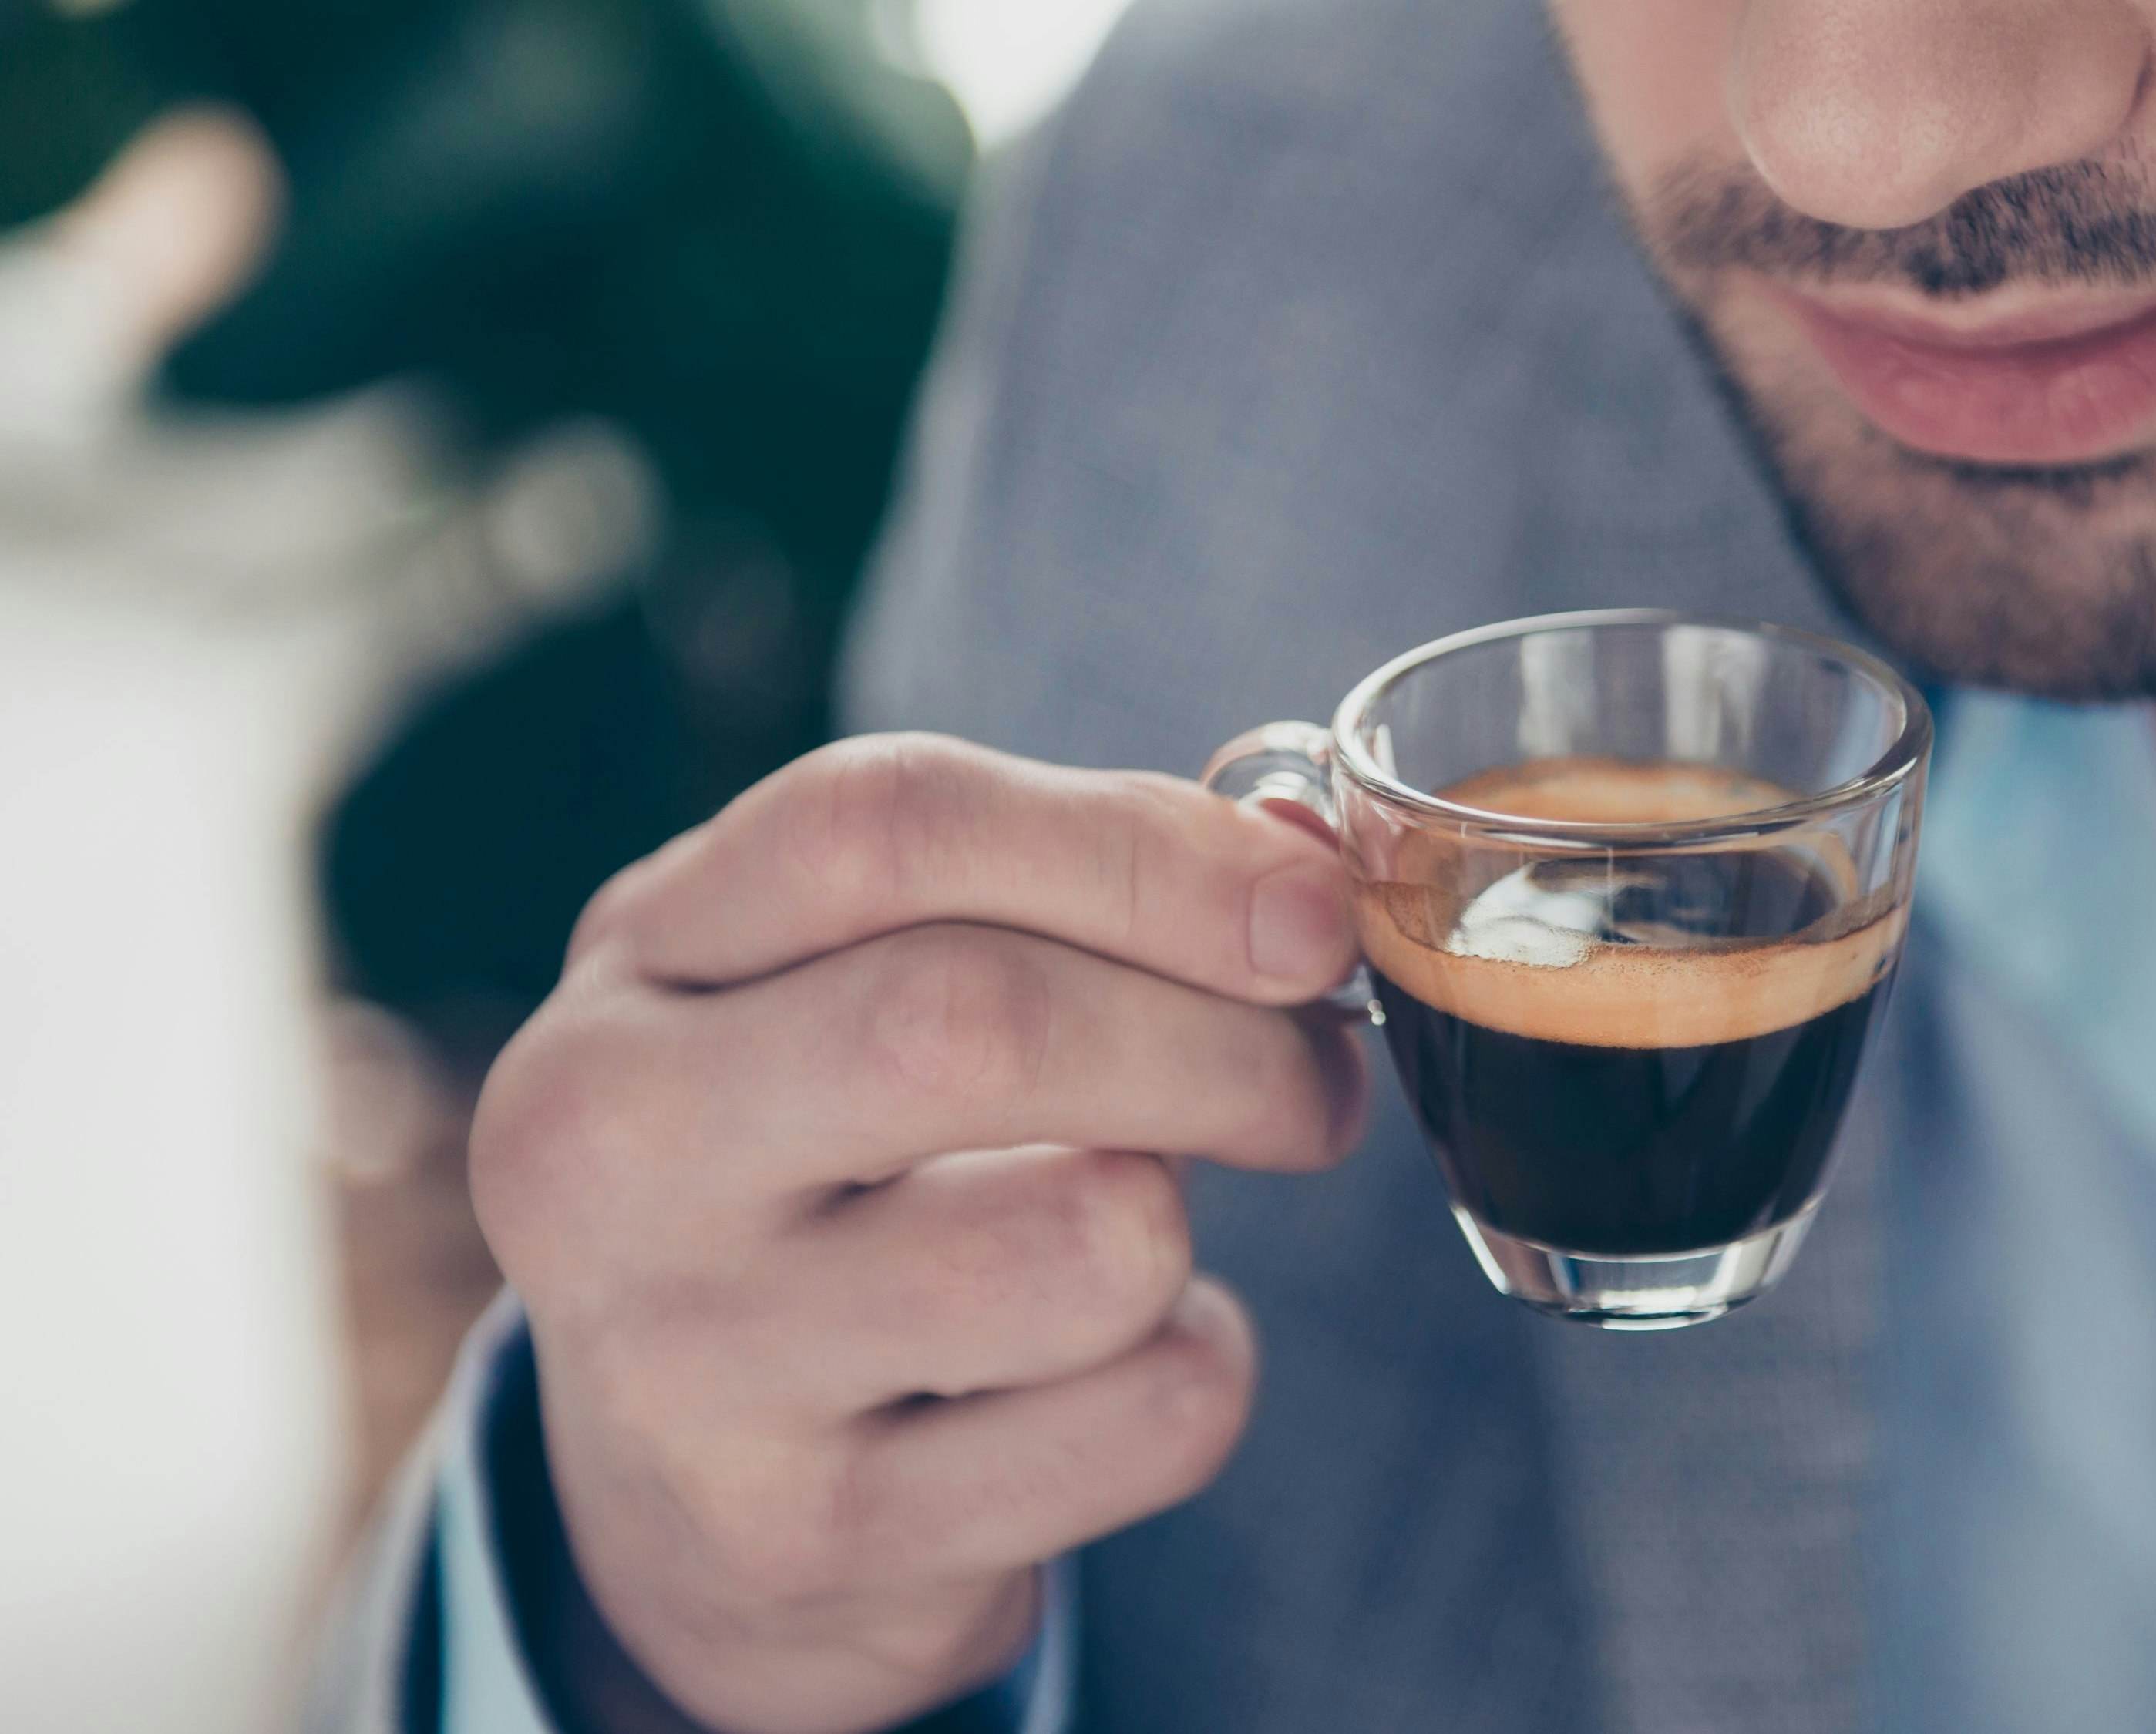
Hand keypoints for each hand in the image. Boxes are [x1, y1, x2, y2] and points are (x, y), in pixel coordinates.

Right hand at [470, 733, 1366, 1733]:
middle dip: (1223, 1039)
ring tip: (1133, 1233)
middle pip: (977, 1022)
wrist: (676, 1506)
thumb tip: (1298, 862)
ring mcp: (694, 1366)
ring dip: (1184, 1228)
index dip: (1143, 847)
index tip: (1312, 906)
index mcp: (637, 966)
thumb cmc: (817, 1174)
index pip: (888, 827)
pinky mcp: (810, 1539)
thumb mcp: (848, 988)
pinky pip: (1146, 1418)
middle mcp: (618, 1156)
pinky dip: (1192, 1376)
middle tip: (1316, 1078)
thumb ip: (1048, 892)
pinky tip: (1103, 1375)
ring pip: (1092, 1240)